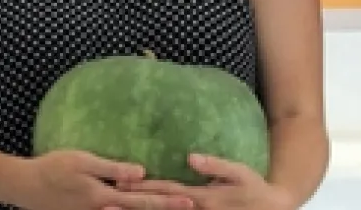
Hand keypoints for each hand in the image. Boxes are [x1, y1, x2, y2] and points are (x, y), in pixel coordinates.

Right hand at [15, 150, 194, 209]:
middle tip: (190, 208)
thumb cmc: (52, 168)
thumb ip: (112, 168)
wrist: (24, 187)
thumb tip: (142, 172)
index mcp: (104, 198)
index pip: (142, 201)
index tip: (189, 202)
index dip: (167, 202)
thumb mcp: (82, 161)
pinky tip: (136, 209)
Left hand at [120, 155, 291, 209]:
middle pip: (159, 209)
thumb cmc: (255, 188)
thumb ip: (215, 165)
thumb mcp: (240, 172)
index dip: (142, 188)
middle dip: (132, 206)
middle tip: (105, 203)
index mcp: (203, 197)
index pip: (167, 191)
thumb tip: (190, 156)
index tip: (119, 184)